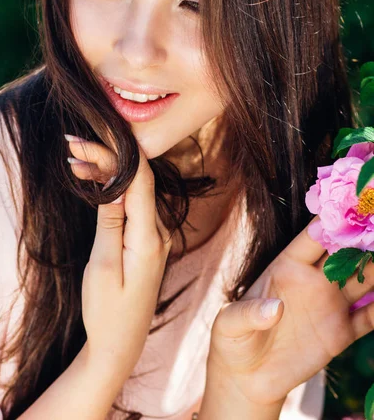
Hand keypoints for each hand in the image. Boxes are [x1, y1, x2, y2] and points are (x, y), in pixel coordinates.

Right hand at [66, 136, 171, 382]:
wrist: (121, 343)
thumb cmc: (108, 311)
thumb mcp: (103, 267)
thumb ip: (111, 223)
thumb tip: (115, 183)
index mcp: (150, 237)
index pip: (139, 180)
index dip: (114, 154)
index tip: (86, 141)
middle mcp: (159, 231)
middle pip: (138, 180)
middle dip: (107, 157)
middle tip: (72, 145)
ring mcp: (154, 234)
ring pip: (134, 189)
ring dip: (108, 171)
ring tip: (76, 158)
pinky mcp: (146, 239)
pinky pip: (133, 204)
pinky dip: (113, 189)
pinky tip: (93, 179)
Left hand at [207, 216, 373, 405]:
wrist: (247, 378)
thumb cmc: (233, 340)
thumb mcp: (230, 324)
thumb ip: (249, 313)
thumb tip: (276, 309)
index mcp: (287, 267)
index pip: (314, 238)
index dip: (333, 223)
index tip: (353, 211)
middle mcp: (314, 279)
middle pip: (345, 253)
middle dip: (364, 240)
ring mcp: (330, 304)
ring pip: (364, 279)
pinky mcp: (342, 333)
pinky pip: (370, 317)